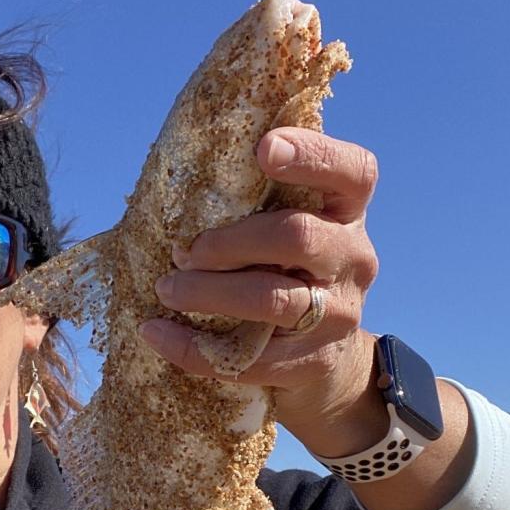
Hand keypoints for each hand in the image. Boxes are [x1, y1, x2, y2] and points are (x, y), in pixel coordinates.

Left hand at [140, 127, 474, 509]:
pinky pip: (250, 358)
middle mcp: (353, 258)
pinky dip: (193, 347)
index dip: (312, 155)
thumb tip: (174, 174)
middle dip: (229, 243)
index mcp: (347, 212)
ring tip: (165, 290)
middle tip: (184, 251)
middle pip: (297, 237)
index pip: (352, 172)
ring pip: (273, 300)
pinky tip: (157, 334)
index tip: (263, 148)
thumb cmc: (286, 271)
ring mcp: (339, 314)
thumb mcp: (288, 227)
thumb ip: (257, 200)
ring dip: (208, 294)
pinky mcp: (314, 361)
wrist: (328, 360)